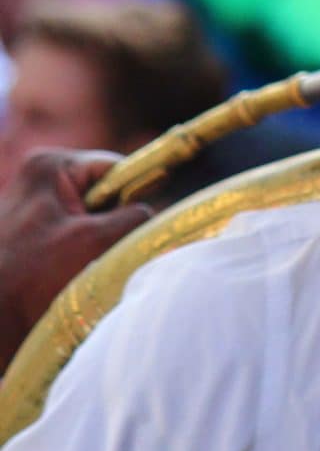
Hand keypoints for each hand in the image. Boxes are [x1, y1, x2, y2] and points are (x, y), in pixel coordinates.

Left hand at [0, 151, 150, 371]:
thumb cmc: (30, 283)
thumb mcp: (96, 243)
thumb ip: (136, 219)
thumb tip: (157, 218)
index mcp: (50, 167)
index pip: (118, 170)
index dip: (137, 198)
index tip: (141, 230)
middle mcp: (39, 181)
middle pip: (107, 197)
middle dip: (115, 227)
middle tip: (109, 256)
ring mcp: (35, 210)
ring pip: (95, 223)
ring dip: (101, 248)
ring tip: (88, 272)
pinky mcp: (34, 238)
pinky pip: (77, 241)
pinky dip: (85, 260)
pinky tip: (74, 281)